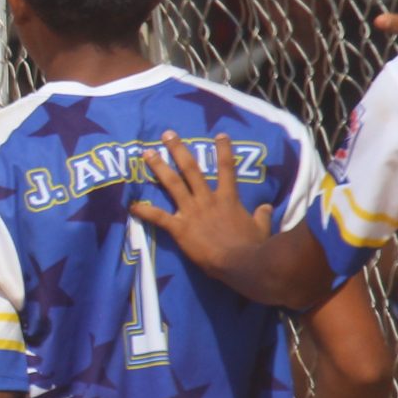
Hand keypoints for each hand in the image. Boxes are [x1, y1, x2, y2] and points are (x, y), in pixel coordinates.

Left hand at [129, 131, 271, 278]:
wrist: (240, 262)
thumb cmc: (252, 246)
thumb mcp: (261, 227)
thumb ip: (262, 215)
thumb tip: (266, 207)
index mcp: (228, 198)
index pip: (227, 168)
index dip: (224, 150)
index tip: (220, 134)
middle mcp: (208, 200)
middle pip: (191, 169)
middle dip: (178, 150)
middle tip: (166, 134)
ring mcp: (192, 212)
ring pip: (173, 184)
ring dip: (159, 167)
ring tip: (147, 153)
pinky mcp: (180, 228)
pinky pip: (158, 217)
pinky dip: (144, 212)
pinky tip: (130, 206)